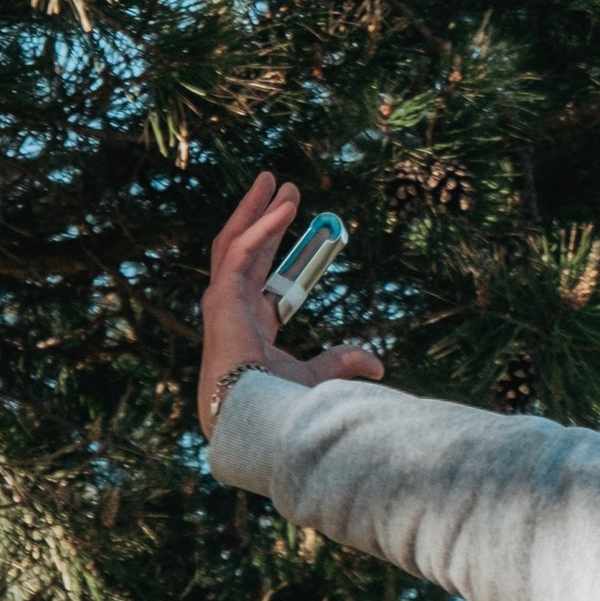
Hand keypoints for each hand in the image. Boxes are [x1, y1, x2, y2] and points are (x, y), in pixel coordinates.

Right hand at [197, 171, 383, 435]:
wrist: (255, 419)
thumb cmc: (277, 406)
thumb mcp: (318, 376)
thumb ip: (343, 362)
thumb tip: (378, 365)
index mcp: (250, 323)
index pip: (260, 271)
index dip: (273, 242)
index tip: (292, 215)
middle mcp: (233, 308)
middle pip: (244, 249)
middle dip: (262, 214)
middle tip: (283, 186)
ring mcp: (223, 303)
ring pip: (233, 242)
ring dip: (254, 209)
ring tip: (274, 181)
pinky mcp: (221, 299)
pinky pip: (240, 252)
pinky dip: (261, 227)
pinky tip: (282, 208)